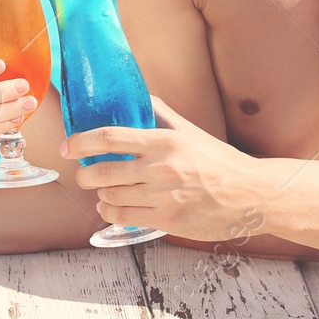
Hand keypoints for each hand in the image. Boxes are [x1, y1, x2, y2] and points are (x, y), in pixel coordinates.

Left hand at [62, 96, 262, 242]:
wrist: (250, 195)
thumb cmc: (220, 161)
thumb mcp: (190, 132)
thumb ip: (161, 113)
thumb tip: (136, 96)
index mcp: (165, 142)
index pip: (110, 138)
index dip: (81, 141)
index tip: (68, 145)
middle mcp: (161, 169)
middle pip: (102, 172)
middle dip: (84, 174)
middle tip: (82, 173)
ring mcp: (163, 197)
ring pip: (111, 197)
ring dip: (100, 194)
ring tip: (102, 191)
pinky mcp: (167, 221)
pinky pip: (124, 218)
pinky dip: (111, 213)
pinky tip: (113, 207)